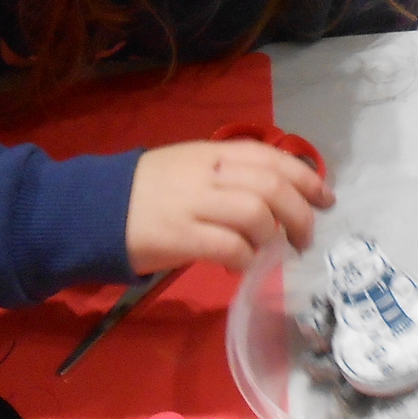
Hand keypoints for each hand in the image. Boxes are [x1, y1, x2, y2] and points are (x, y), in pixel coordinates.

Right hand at [125, 139, 334, 274]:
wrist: (92, 208)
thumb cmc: (148, 191)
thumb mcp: (192, 168)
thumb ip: (232, 176)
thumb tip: (279, 199)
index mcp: (214, 152)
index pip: (272, 157)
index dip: (306, 177)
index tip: (325, 198)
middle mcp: (208, 172)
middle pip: (272, 185)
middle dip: (300, 213)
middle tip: (305, 237)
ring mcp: (193, 203)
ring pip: (256, 213)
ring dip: (274, 237)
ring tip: (273, 253)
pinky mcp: (179, 235)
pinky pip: (229, 246)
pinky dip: (246, 258)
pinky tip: (243, 266)